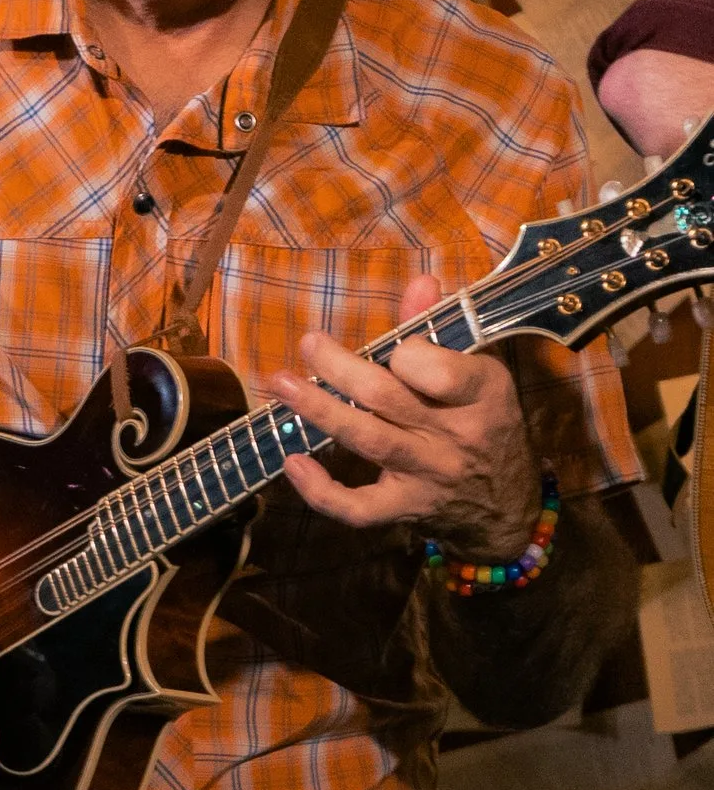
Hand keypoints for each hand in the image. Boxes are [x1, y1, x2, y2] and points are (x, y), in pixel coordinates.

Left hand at [270, 275, 541, 558]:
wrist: (507, 506)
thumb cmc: (484, 422)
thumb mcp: (479, 372)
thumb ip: (442, 328)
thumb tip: (419, 281)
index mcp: (482, 394)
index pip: (440, 371)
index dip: (409, 354)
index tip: (396, 348)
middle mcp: (457, 436)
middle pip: (388, 398)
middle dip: (340, 367)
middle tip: (309, 343)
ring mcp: (429, 476)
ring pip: (368, 440)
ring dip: (319, 409)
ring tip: (282, 383)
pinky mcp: (405, 509)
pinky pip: (358, 508)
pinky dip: (321, 491)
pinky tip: (292, 462)